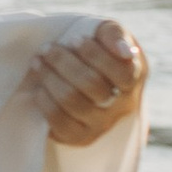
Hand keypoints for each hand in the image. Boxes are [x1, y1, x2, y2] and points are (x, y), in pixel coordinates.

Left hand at [26, 20, 147, 149]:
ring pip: (72, 101)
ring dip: (49, 77)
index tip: (74, 39)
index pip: (122, 72)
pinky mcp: (80, 137)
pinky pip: (59, 122)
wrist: (82, 78)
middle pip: (92, 85)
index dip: (95, 55)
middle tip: (46, 48)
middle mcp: (122, 106)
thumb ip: (115, 34)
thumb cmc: (96, 51)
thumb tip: (123, 51)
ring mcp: (101, 124)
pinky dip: (45, 101)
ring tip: (38, 61)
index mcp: (134, 78)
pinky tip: (40, 87)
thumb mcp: (106, 35)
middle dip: (63, 62)